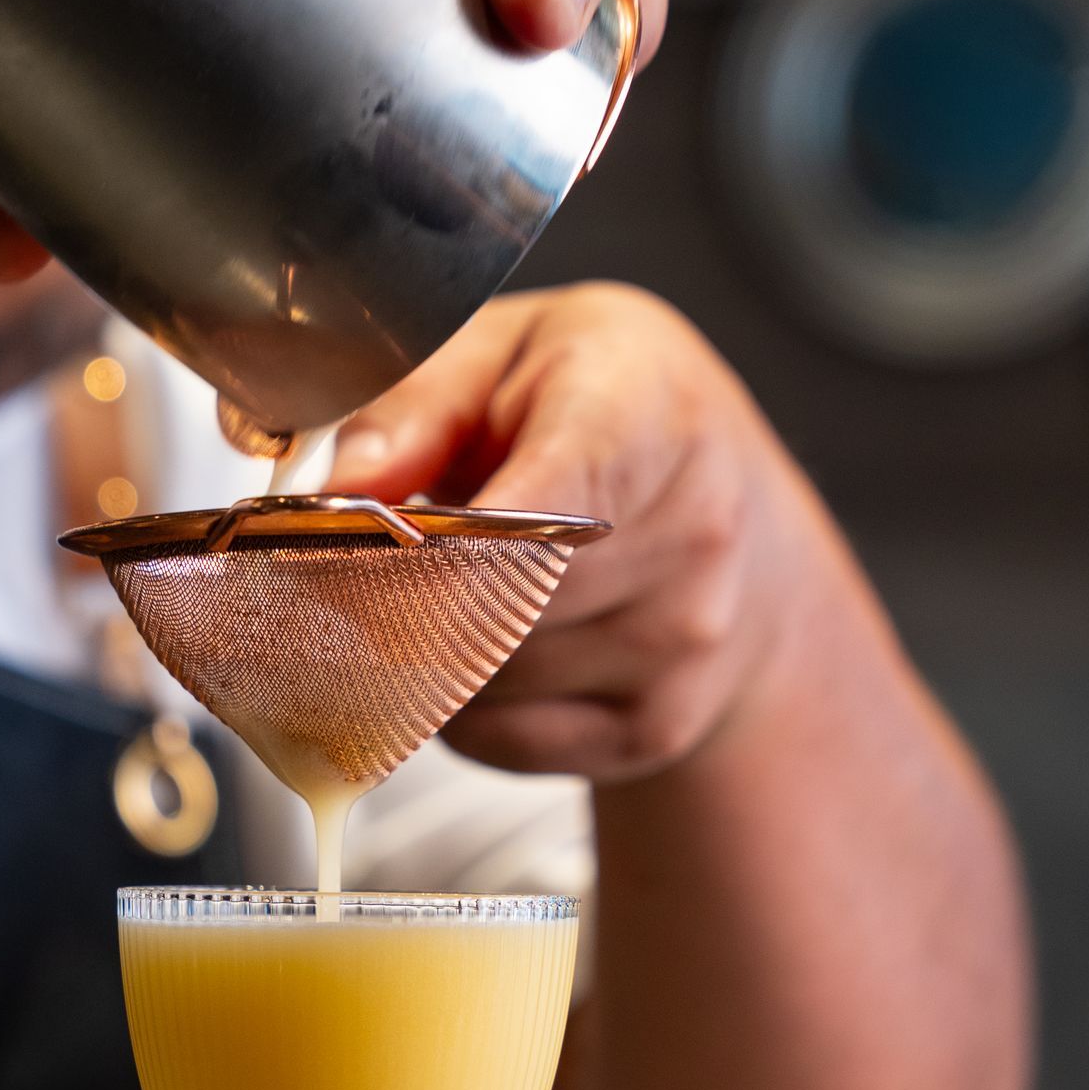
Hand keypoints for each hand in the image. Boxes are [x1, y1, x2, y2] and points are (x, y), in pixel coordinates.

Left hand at [326, 285, 834, 783]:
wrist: (741, 517)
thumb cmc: (612, 413)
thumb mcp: (513, 350)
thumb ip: (418, 407)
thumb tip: (346, 486)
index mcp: (649, 414)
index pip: (549, 499)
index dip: (446, 537)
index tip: (370, 544)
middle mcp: (692, 532)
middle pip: (494, 604)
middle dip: (401, 590)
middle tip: (363, 562)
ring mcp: (684, 642)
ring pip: (484, 678)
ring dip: (432, 646)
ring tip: (456, 586)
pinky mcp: (658, 727)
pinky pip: (500, 739)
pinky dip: (464, 704)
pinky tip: (490, 641)